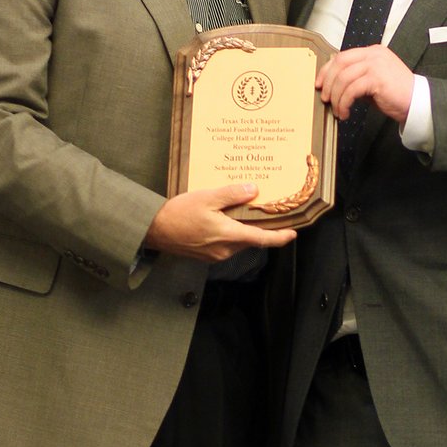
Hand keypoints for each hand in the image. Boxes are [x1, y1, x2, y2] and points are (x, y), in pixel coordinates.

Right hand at [144, 183, 296, 260]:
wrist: (153, 230)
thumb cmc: (178, 214)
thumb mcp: (207, 197)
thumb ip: (232, 195)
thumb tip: (253, 190)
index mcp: (228, 236)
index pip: (262, 239)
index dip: (280, 238)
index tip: (293, 234)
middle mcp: (224, 250)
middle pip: (250, 240)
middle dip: (258, 228)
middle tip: (263, 211)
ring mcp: (214, 255)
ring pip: (238, 242)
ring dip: (242, 230)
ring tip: (239, 211)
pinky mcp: (206, 256)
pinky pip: (225, 245)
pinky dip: (229, 233)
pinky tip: (222, 219)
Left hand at [316, 46, 414, 125]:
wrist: (417, 102)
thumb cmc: (396, 95)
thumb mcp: (372, 82)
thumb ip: (356, 78)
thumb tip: (333, 86)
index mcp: (372, 52)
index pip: (342, 56)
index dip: (327, 70)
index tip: (320, 84)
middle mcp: (373, 54)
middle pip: (340, 63)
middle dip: (328, 82)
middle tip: (325, 98)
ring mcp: (376, 64)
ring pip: (343, 78)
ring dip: (336, 97)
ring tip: (338, 110)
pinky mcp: (377, 78)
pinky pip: (351, 90)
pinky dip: (344, 103)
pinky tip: (345, 112)